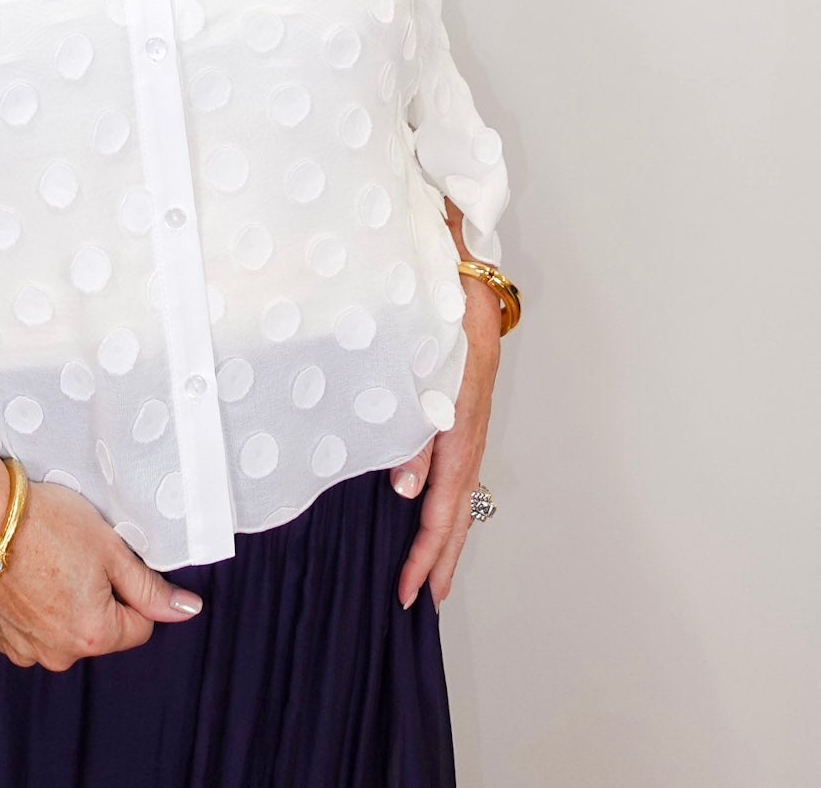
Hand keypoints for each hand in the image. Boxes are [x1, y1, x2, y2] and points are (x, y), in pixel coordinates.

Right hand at [0, 478, 203, 670]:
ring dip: (58, 606)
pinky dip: (27, 608)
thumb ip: (150, 588)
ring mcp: (21, 649)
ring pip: (60, 631)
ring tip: (43, 563)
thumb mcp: (110, 548)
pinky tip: (20, 575)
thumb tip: (188, 610)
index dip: (131, 589)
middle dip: (95, 599)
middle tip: (75, 556)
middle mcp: (57, 654)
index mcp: (93, 635)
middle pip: (97, 631)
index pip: (139, 626)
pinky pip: (25, 630)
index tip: (108, 559)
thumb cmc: (46, 524)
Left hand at [388, 272, 502, 610]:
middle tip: (424, 601)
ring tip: (430, 571)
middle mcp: (468, 434)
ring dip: (445, 536)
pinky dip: (445, 501)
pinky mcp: (461, 412)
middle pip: (458, 512)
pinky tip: (429, 508)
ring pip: (460, 494)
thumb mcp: (422, 372)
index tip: (410, 590)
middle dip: (441, 560)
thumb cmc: (439, 314)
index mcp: (460, 431)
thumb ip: (413, 433)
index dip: (426, 554)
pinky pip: (456, 470)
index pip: (443, 509)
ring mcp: (468, 425)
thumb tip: (406, 490)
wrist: (462, 273)